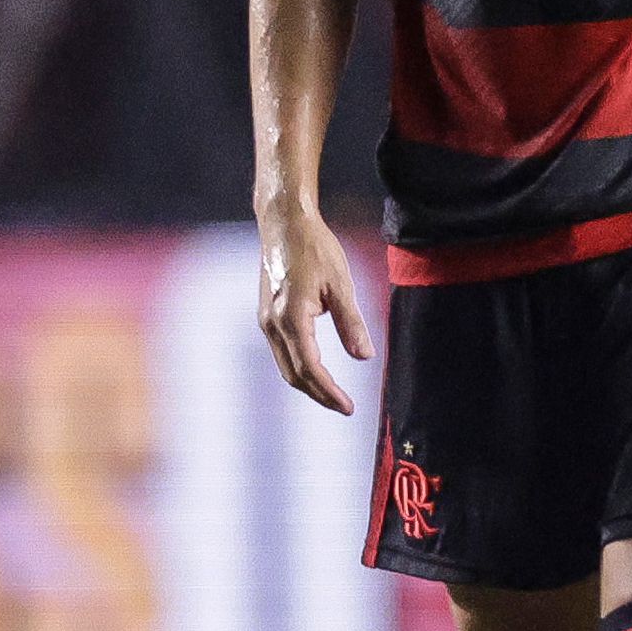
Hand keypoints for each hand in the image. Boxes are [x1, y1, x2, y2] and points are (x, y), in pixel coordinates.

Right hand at [255, 198, 369, 413]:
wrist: (283, 223)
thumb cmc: (315, 248)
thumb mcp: (341, 284)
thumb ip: (351, 323)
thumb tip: (365, 357)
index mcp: (291, 317)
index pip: (311, 368)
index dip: (329, 392)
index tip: (349, 407)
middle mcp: (273, 323)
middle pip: (294, 374)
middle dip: (319, 395)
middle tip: (344, 406)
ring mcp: (266, 320)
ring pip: (285, 366)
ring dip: (308, 384)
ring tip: (332, 395)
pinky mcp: (266, 314)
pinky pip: (281, 352)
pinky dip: (298, 367)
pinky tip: (316, 370)